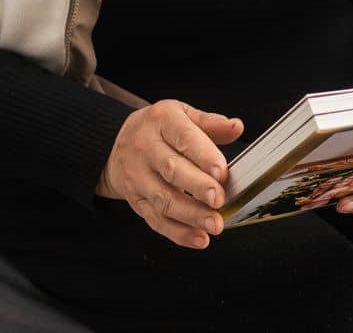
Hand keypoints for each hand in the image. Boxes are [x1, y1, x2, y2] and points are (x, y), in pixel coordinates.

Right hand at [98, 99, 243, 248]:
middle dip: (197, 187)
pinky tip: (199, 238)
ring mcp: (138, 177)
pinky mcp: (136, 201)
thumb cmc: (158, 129)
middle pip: (171, 170)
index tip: (221, 172)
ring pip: (163, 199)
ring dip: (190, 215)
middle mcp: (146, 149)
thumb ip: (211, 123)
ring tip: (214, 224)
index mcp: (162, 121)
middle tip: (218, 200)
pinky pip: (156, 220)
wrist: (116, 144)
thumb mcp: (182, 114)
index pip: (183, 138)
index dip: (203, 155)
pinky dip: (178, 233)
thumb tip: (236, 127)